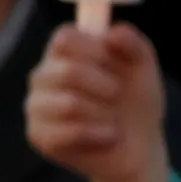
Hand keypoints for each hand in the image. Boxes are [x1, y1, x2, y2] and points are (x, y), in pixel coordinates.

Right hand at [24, 21, 173, 181]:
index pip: (64, 38)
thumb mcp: (144, 70)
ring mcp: (36, 107)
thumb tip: (113, 32)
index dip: (94, 49)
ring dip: (104, 114)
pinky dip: (100, 135)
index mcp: (63, 54)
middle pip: (67, 71)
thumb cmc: (136, 104)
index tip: (114, 61)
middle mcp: (43, 76)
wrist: (142, 149)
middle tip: (117, 96)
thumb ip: (134, 44)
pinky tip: (107, 137)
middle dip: (105, 86)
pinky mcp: (39, 136)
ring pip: (69, 103)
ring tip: (112, 120)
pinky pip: (70, 132)